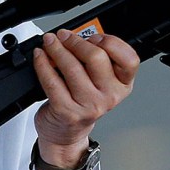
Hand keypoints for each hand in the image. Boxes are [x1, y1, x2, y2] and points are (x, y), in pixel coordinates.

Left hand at [32, 30, 138, 169]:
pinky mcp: (67, 110)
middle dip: (76, 41)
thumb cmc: (81, 103)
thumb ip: (96, 60)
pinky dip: (42, 63)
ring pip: (72, 67)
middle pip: (97, 57)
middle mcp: (109, 96)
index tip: (94, 36)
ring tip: (49, 42)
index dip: (111, 42)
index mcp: (122, 85)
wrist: (66, 134)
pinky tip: (40, 56)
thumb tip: (78, 35)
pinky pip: (51, 80)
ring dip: (56, 49)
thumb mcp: (98, 82)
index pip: (130, 59)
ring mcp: (89, 105)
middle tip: (63, 36)